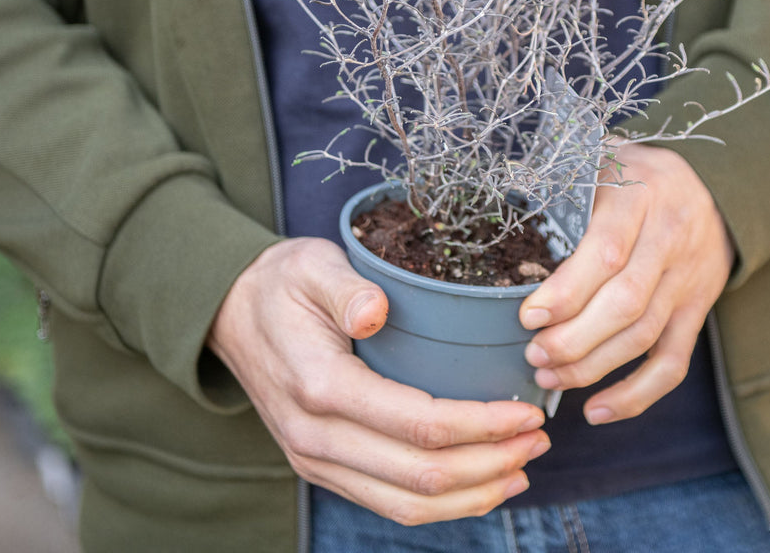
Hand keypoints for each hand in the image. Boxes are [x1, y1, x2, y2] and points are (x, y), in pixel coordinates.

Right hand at [207, 237, 548, 524]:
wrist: (231, 313)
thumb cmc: (282, 283)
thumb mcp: (312, 265)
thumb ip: (345, 287)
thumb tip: (375, 311)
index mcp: (320, 386)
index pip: (418, 424)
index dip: (481, 424)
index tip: (526, 411)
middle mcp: (316, 438)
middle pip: (421, 476)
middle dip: (491, 463)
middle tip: (538, 439)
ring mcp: (316, 460)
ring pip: (407, 504)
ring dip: (473, 493)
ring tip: (522, 466)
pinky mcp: (323, 466)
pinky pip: (389, 502)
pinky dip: (441, 504)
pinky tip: (479, 484)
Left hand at [519, 144, 733, 423]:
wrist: (716, 183)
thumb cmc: (635, 173)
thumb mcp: (603, 162)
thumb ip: (567, 189)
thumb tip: (503, 216)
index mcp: (640, 197)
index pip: (607, 252)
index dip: (568, 291)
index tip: (529, 317)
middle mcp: (670, 239)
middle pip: (626, 303)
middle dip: (575, 339)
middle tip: (533, 356)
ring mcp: (688, 279)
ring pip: (644, 336)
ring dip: (594, 367)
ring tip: (549, 378)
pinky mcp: (697, 309)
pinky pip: (673, 361)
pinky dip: (637, 394)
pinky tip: (597, 411)